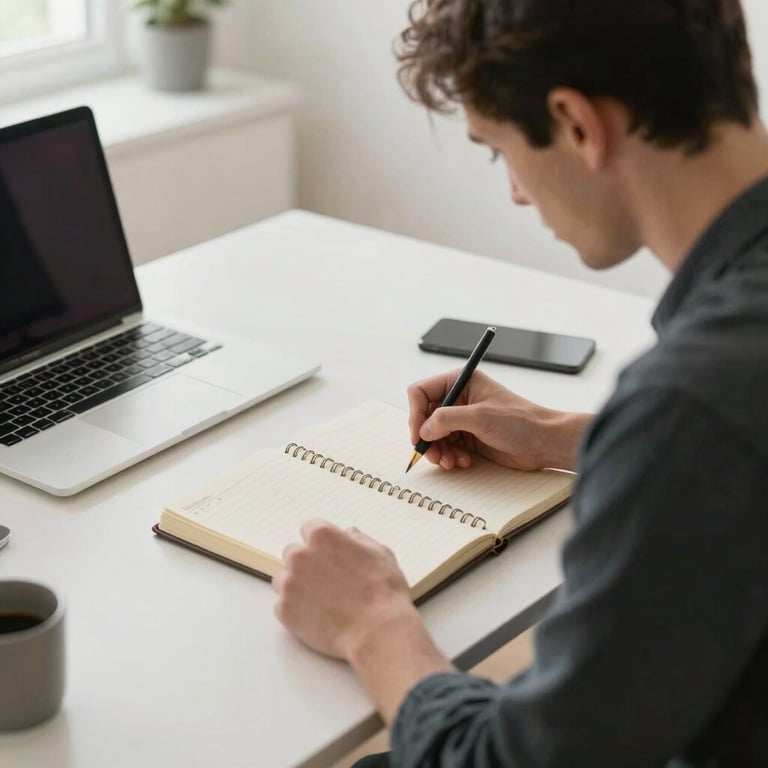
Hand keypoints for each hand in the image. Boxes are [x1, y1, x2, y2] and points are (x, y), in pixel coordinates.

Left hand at [273, 519, 417, 659]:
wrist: (378, 632)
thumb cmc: (383, 592)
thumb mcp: (381, 554)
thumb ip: (360, 540)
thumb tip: (350, 534)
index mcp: (322, 536)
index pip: (309, 528)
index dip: (321, 543)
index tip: (328, 554)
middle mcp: (300, 556)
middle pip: (293, 553)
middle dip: (307, 564)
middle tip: (327, 580)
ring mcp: (289, 584)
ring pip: (284, 579)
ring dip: (297, 586)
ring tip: (322, 601)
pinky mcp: (284, 611)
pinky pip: (283, 606)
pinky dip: (296, 610)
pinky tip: (318, 617)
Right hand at [407, 369, 590, 470]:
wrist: (544, 442)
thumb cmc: (521, 421)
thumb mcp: (480, 416)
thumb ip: (446, 419)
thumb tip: (423, 429)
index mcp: (461, 381)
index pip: (421, 392)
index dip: (415, 413)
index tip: (418, 435)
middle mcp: (459, 398)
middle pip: (424, 416)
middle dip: (426, 437)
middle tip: (433, 454)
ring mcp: (463, 418)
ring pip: (433, 435)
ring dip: (438, 450)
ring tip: (450, 461)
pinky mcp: (468, 437)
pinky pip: (446, 447)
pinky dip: (449, 456)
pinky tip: (463, 461)